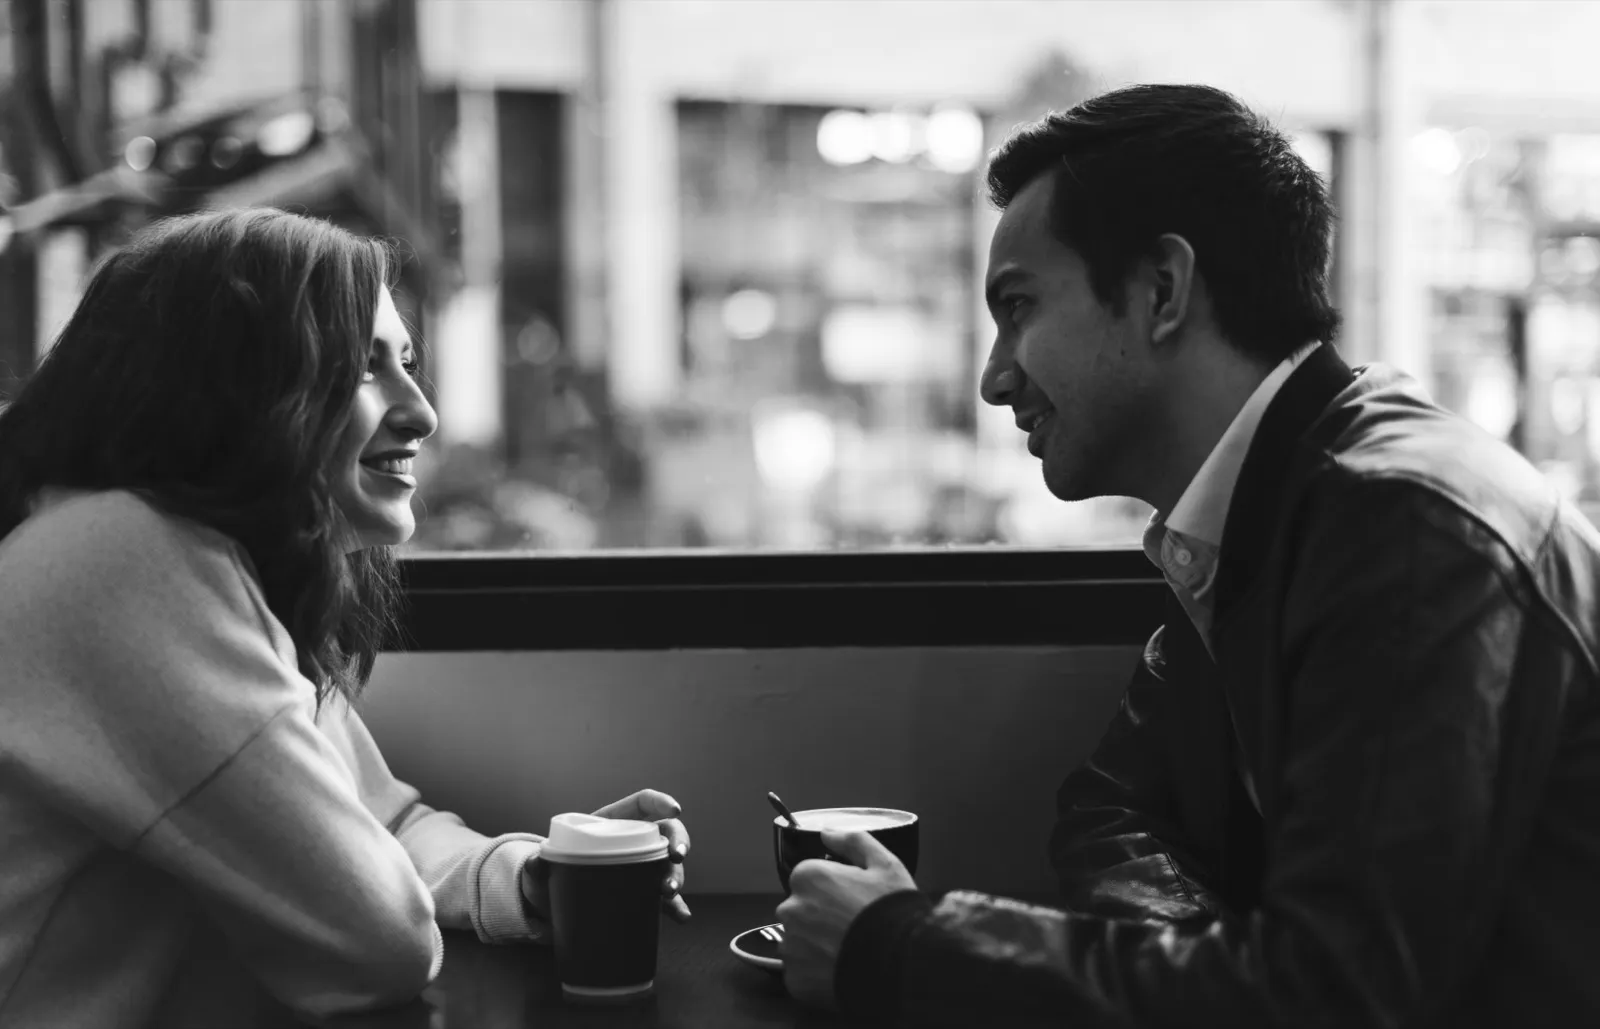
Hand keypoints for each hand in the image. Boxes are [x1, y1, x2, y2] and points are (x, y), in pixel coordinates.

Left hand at [522, 789, 691, 924]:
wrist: (550, 909)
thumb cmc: (548, 878)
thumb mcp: (542, 870)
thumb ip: (538, 865)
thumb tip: (536, 862)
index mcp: (611, 824)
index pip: (642, 803)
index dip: (660, 802)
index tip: (674, 810)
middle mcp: (631, 843)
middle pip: (666, 832)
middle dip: (678, 841)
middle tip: (677, 856)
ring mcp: (640, 869)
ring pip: (669, 865)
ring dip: (676, 875)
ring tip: (668, 893)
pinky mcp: (641, 895)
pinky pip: (665, 900)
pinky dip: (675, 907)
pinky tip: (681, 916)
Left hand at [776, 829, 917, 1011]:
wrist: (901, 965)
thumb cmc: (893, 912)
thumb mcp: (885, 865)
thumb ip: (853, 842)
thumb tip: (827, 832)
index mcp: (808, 877)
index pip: (810, 879)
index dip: (834, 891)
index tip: (853, 902)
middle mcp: (790, 909)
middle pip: (801, 910)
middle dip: (821, 918)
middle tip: (852, 928)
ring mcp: (790, 947)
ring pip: (799, 942)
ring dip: (816, 946)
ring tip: (848, 952)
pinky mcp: (795, 979)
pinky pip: (801, 973)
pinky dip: (816, 973)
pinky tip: (841, 970)